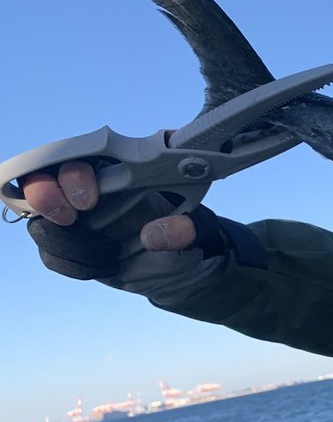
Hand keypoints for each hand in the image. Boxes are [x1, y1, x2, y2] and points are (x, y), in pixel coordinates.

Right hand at [22, 160, 195, 251]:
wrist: (181, 267)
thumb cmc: (188, 235)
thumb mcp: (201, 231)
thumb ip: (188, 229)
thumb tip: (155, 235)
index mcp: (119, 170)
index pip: (81, 155)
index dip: (74, 172)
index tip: (88, 199)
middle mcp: (89, 188)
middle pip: (42, 177)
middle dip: (46, 194)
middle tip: (72, 216)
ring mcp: (75, 216)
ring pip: (41, 219)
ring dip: (66, 240)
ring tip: (108, 254)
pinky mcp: (69, 244)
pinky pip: (50, 253)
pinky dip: (72, 263)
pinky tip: (103, 265)